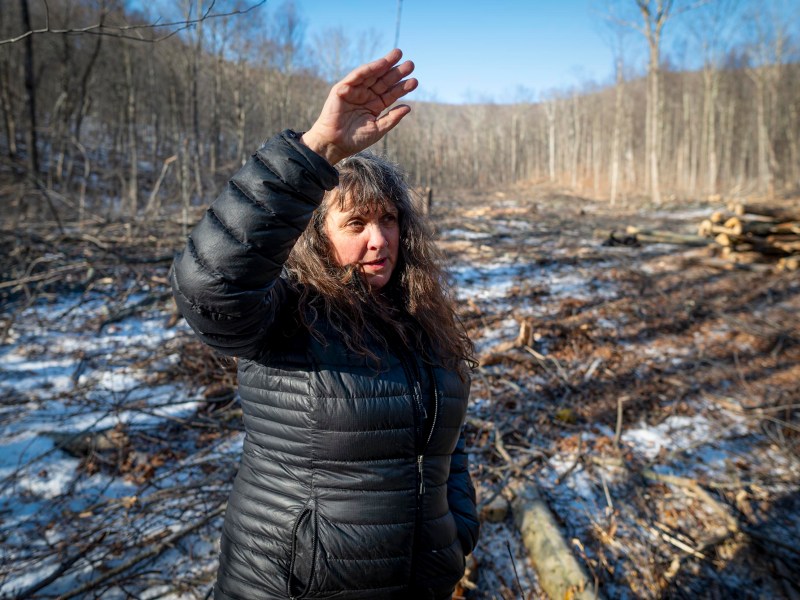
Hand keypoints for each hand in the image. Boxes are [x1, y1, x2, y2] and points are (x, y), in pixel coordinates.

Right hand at [300, 49, 416, 164]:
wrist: (334, 144)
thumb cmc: (355, 139)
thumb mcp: (378, 129)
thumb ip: (392, 118)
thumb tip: (408, 107)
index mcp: (374, 105)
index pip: (391, 93)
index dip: (403, 87)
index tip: (415, 81)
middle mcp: (366, 96)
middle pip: (384, 81)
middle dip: (396, 72)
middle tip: (411, 64)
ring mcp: (355, 91)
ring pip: (373, 75)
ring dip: (385, 64)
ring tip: (398, 55)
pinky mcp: (343, 88)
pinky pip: (358, 75)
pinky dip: (369, 68)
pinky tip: (382, 63)